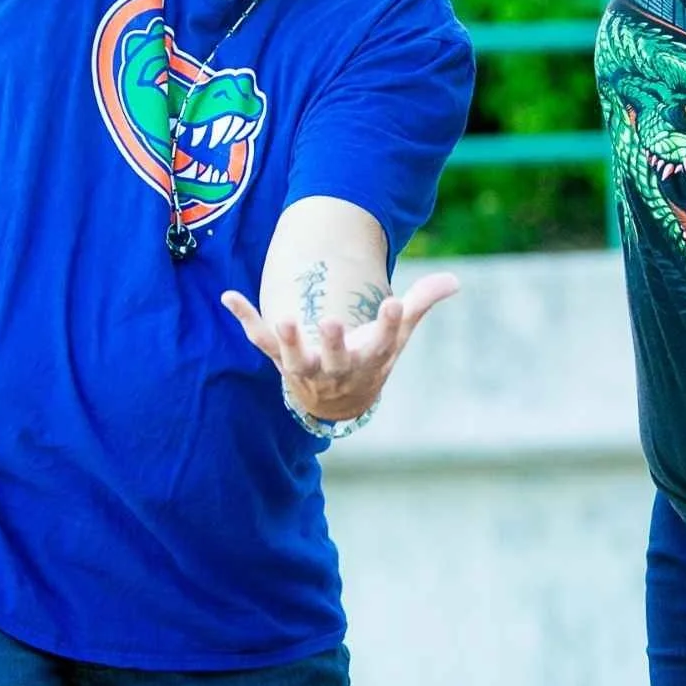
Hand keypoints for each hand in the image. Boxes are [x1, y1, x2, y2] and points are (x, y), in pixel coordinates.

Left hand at [219, 273, 460, 423]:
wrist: (336, 404)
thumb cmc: (369, 359)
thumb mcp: (396, 338)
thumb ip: (420, 304)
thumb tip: (456, 280)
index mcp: (370, 359)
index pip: (385, 341)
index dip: (391, 324)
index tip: (395, 303)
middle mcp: (338, 367)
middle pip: (336, 358)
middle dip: (333, 343)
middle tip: (330, 323)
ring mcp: (306, 366)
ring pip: (295, 358)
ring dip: (288, 340)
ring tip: (284, 319)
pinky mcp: (280, 358)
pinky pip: (260, 340)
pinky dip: (246, 319)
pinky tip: (229, 295)